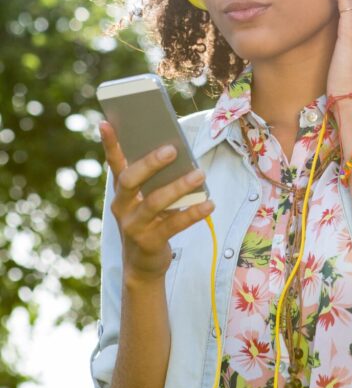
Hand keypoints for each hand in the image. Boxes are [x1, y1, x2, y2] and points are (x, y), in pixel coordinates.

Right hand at [99, 120, 214, 279]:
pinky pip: (174, 225)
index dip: (109, 144)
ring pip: (155, 202)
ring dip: (178, 186)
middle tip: (172, 149)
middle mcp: (122, 207)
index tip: (106, 122)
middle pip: (131, 180)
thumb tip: (178, 152)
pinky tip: (209, 203)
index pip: (114, 163)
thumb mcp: (145, 200)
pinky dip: (193, 213)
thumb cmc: (149, 222)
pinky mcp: (149, 242)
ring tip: (200, 174)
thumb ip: (155, 180)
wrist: (142, 266)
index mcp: (121, 192)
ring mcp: (134, 226)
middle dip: (150, 163)